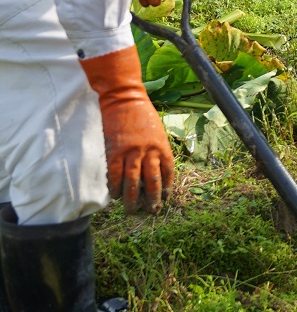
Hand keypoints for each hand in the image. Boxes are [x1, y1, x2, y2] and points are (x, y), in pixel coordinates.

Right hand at [80, 45, 174, 213]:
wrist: (124, 99)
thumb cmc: (143, 115)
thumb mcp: (158, 132)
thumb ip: (158, 150)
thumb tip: (155, 170)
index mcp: (162, 147)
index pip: (168, 174)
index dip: (167, 189)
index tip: (165, 199)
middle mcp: (149, 152)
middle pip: (152, 183)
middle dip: (152, 200)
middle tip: (151, 212)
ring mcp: (131, 153)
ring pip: (133, 183)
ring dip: (133, 200)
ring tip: (132, 211)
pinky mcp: (114, 152)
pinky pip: (115, 176)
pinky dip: (115, 188)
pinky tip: (116, 196)